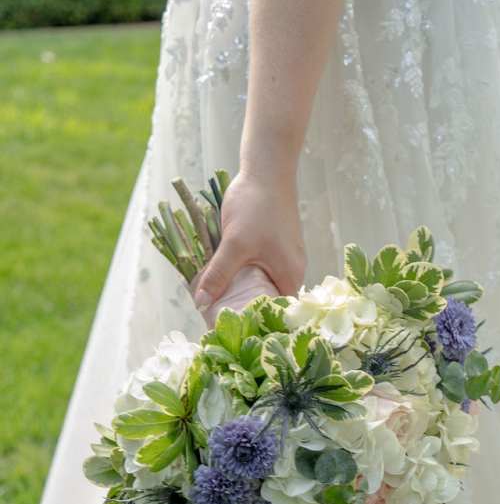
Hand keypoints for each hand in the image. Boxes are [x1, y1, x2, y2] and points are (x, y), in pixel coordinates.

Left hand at [192, 169, 306, 319]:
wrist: (266, 169)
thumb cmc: (256, 206)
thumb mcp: (233, 244)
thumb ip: (218, 275)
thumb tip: (201, 304)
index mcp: (291, 277)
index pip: (277, 314)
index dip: (257, 324)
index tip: (234, 333)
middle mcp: (294, 272)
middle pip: (270, 302)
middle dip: (247, 310)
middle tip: (221, 321)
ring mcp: (287, 259)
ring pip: (264, 286)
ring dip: (245, 293)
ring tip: (222, 303)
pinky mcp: (278, 248)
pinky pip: (263, 271)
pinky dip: (247, 277)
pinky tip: (229, 278)